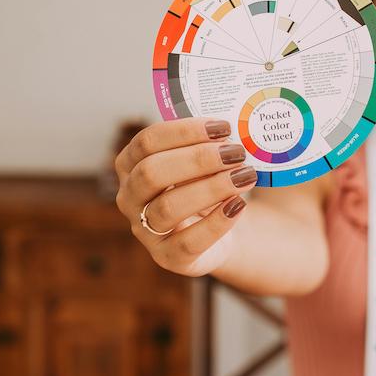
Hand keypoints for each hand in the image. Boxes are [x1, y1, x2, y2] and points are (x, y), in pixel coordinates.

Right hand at [115, 117, 256, 276]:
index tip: (222, 127)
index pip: (147, 141)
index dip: (184, 131)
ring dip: (211, 188)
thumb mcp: (203, 159)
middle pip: (152, 172)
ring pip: (169, 207)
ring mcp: (145, 230)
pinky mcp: (169, 257)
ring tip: (245, 176)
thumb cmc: (208, 182)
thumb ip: (210, 140)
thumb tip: (241, 117)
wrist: (221, 230)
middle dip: (197, 159)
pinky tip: (238, 206)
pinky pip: (189, 241)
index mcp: (131, 164)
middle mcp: (129, 197)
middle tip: (236, 152)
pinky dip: (216, 222)